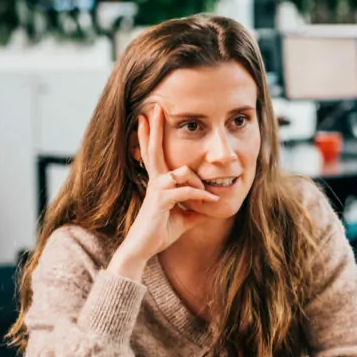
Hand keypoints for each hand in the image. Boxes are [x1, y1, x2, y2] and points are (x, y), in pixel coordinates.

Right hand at [109, 104, 218, 279]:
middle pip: (155, 149)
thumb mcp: (184, 219)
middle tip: (155, 108)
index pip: (154, 154)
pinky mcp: (162, 201)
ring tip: (209, 196)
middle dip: (155, 128)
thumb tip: (210, 206)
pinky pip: (187, 192)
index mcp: (158, 182)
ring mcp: (157, 189)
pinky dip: (202, 196)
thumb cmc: (160, 233)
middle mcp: (155, 181)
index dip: (150, 136)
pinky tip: (213, 202)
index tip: (147, 118)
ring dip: (199, 184)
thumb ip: (195, 209)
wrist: (143, 249)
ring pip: (183, 173)